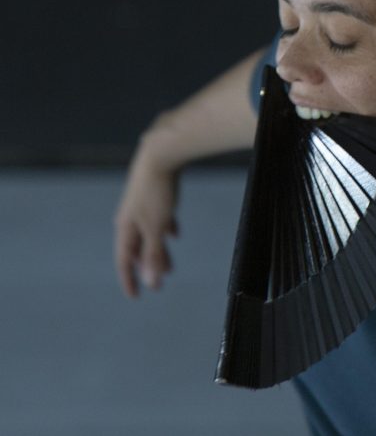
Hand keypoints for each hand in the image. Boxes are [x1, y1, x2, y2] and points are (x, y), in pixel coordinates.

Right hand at [114, 148, 180, 297]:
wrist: (160, 154)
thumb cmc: (156, 191)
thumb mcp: (156, 227)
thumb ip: (154, 254)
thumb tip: (151, 281)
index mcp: (125, 227)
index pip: (124, 260)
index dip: (129, 280)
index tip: (136, 296)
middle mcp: (129, 218)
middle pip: (137, 249)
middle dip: (148, 268)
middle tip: (158, 285)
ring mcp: (141, 207)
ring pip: (149, 235)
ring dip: (158, 251)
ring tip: (170, 267)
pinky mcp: (154, 196)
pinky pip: (158, 219)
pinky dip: (165, 229)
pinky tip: (175, 233)